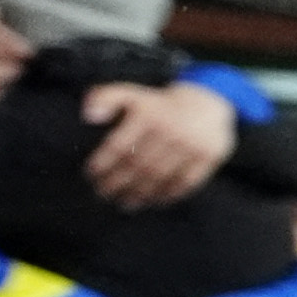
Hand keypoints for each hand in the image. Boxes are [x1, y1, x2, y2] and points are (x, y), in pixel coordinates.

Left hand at [81, 78, 239, 207]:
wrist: (206, 104)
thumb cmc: (159, 105)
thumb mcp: (131, 93)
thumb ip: (104, 98)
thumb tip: (88, 117)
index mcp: (148, 115)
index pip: (120, 145)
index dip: (103, 163)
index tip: (92, 175)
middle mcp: (170, 130)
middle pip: (138, 165)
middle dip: (117, 183)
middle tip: (103, 193)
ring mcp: (191, 145)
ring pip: (160, 176)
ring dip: (139, 194)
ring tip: (124, 203)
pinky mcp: (207, 157)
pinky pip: (185, 182)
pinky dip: (167, 195)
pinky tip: (153, 201)